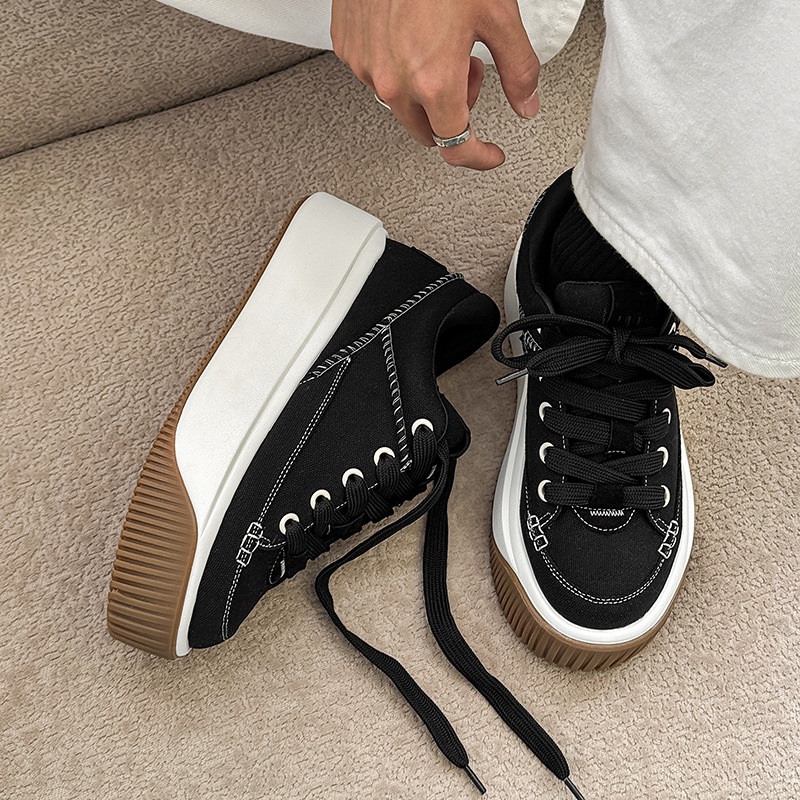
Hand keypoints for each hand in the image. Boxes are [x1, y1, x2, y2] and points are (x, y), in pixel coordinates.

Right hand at [331, 0, 539, 169]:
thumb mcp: (498, 15)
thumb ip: (518, 69)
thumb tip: (526, 102)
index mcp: (434, 82)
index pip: (456, 147)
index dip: (478, 157)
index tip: (488, 154)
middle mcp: (395, 82)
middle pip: (428, 132)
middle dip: (452, 114)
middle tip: (466, 71)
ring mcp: (367, 68)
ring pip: (402, 105)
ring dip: (425, 91)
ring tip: (438, 44)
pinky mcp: (349, 50)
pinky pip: (377, 76)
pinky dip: (399, 67)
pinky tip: (412, 35)